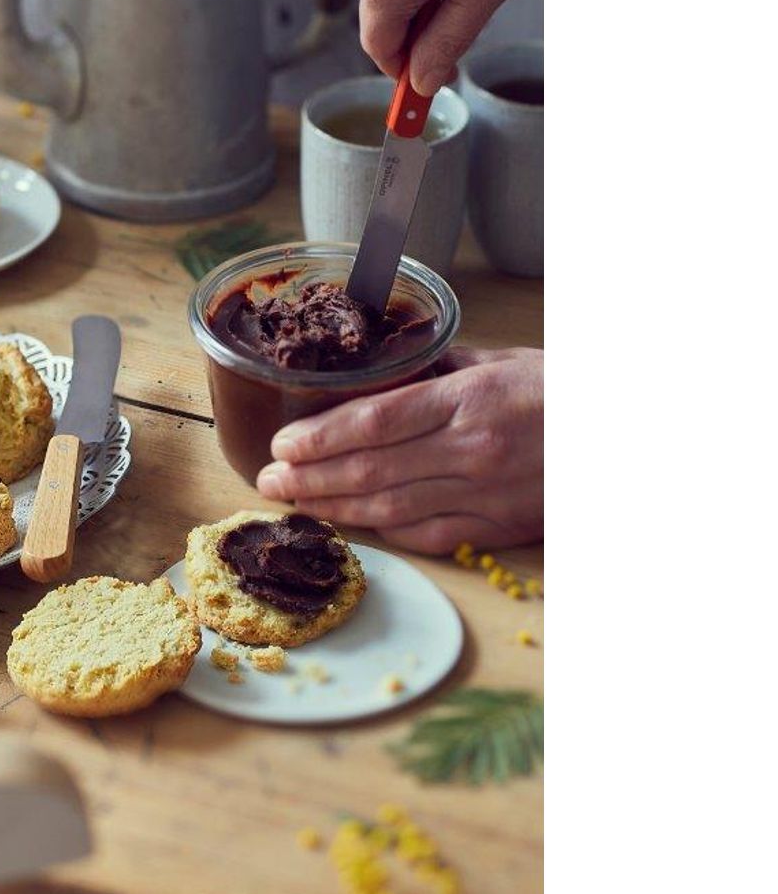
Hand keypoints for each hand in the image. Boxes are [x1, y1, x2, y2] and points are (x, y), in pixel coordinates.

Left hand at [255, 347, 542, 554]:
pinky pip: (429, 534)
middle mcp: (470, 449)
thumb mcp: (500, 360)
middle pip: (370, 469)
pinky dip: (384, 531)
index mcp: (468, 399)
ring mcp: (484, 493)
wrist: (627, 437)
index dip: (320, 437)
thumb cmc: (562, 388)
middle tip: (266, 483)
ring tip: (293, 506)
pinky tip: (350, 526)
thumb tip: (380, 372)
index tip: (281, 445)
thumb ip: (437, 368)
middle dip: (309, 478)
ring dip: (334, 509)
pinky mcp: (499, 526)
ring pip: (391, 507)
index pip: (375, 422)